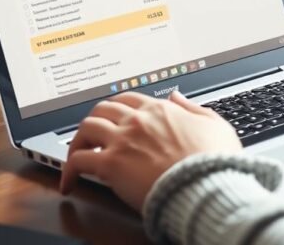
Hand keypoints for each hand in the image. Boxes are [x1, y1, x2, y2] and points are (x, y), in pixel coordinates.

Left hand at [60, 91, 240, 209]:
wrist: (206, 185)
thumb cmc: (213, 161)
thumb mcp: (214, 124)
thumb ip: (193, 108)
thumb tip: (177, 97)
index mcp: (160, 110)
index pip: (128, 98)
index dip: (117, 108)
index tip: (114, 119)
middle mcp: (138, 120)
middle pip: (102, 108)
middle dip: (94, 119)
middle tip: (92, 135)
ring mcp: (122, 140)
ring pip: (86, 128)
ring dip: (78, 141)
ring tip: (77, 154)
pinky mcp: (111, 164)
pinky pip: (78, 160)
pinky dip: (69, 170)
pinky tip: (70, 181)